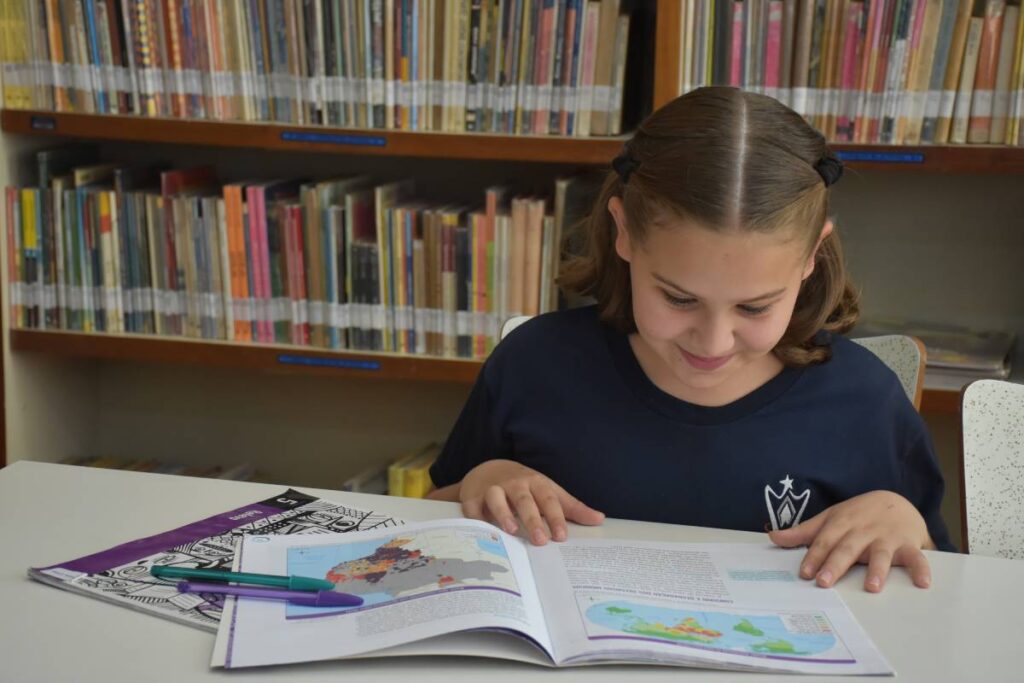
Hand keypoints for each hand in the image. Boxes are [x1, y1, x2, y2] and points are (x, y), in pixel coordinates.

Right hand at [459, 459, 604, 544]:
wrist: (490, 469)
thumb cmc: (526, 486)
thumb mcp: (549, 492)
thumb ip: (572, 508)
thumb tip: (599, 519)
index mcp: (536, 483)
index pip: (549, 499)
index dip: (556, 517)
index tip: (562, 536)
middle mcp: (515, 484)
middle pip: (525, 500)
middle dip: (533, 520)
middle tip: (541, 541)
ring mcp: (493, 488)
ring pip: (497, 498)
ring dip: (503, 513)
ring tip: (511, 531)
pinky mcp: (473, 496)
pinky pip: (473, 507)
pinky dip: (475, 517)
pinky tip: (481, 530)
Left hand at [768, 490, 934, 592]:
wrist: (895, 501)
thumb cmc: (857, 515)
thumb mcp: (830, 519)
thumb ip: (803, 532)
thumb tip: (772, 537)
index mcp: (842, 524)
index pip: (825, 541)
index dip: (814, 556)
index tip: (804, 573)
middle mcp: (863, 530)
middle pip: (848, 548)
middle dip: (836, 564)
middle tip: (825, 582)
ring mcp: (886, 537)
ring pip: (881, 553)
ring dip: (878, 569)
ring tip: (872, 586)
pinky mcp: (909, 544)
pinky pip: (917, 557)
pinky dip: (921, 569)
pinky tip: (922, 583)